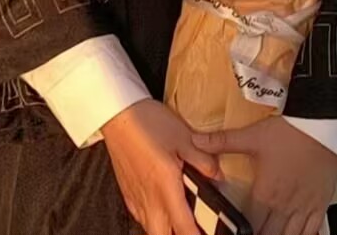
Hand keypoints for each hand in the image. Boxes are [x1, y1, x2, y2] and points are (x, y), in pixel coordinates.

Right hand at [102, 99, 222, 234]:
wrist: (117, 113)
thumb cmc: (147, 122)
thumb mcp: (183, 137)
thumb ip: (203, 160)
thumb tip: (219, 175)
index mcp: (165, 188)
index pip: (183, 229)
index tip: (207, 234)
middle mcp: (149, 199)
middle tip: (193, 228)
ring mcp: (136, 198)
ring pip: (151, 230)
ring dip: (166, 230)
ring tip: (179, 220)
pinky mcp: (127, 193)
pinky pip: (141, 218)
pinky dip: (153, 220)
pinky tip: (161, 207)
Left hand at [194, 117, 336, 234]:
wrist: (321, 126)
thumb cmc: (288, 133)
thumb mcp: (252, 136)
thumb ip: (222, 141)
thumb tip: (194, 139)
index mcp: (265, 194)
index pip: (248, 226)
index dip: (238, 233)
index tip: (233, 231)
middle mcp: (283, 207)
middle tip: (249, 232)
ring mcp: (303, 209)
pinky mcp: (319, 206)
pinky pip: (311, 233)